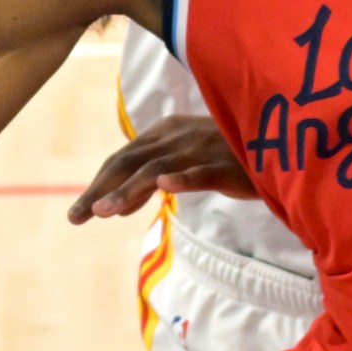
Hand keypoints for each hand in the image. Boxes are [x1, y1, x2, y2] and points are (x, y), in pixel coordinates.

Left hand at [67, 114, 255, 223]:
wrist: (276, 142)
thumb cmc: (226, 154)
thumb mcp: (184, 161)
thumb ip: (150, 178)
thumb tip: (116, 205)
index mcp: (165, 133)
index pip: (123, 159)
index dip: (99, 184)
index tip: (80, 212)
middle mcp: (177, 137)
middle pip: (129, 163)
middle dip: (100, 190)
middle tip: (76, 217)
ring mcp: (201, 150)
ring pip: (156, 170)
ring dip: (127, 191)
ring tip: (103, 212)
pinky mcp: (226, 166)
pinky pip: (201, 172)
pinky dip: (182, 178)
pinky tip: (164, 187)